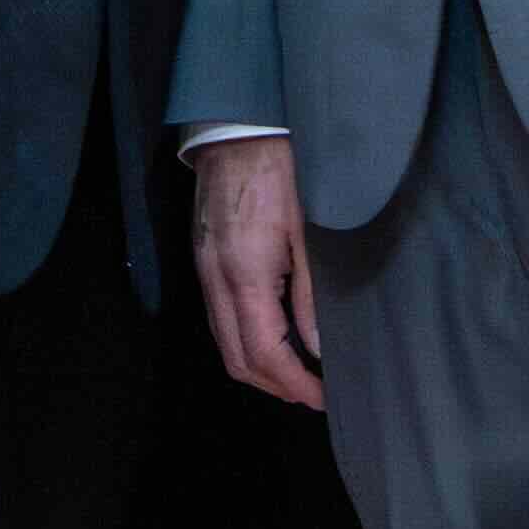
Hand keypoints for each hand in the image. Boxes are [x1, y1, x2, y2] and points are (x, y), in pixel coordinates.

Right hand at [195, 139, 323, 408]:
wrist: (237, 129)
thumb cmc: (281, 171)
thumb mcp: (308, 232)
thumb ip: (310, 295)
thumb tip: (318, 348)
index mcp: (244, 275)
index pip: (265, 353)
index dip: (294, 384)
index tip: (323, 398)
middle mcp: (216, 281)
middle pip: (237, 359)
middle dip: (275, 386)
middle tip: (314, 395)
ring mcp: (204, 272)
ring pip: (224, 343)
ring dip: (259, 367)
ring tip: (299, 373)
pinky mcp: (204, 261)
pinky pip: (219, 318)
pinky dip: (245, 340)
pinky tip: (275, 337)